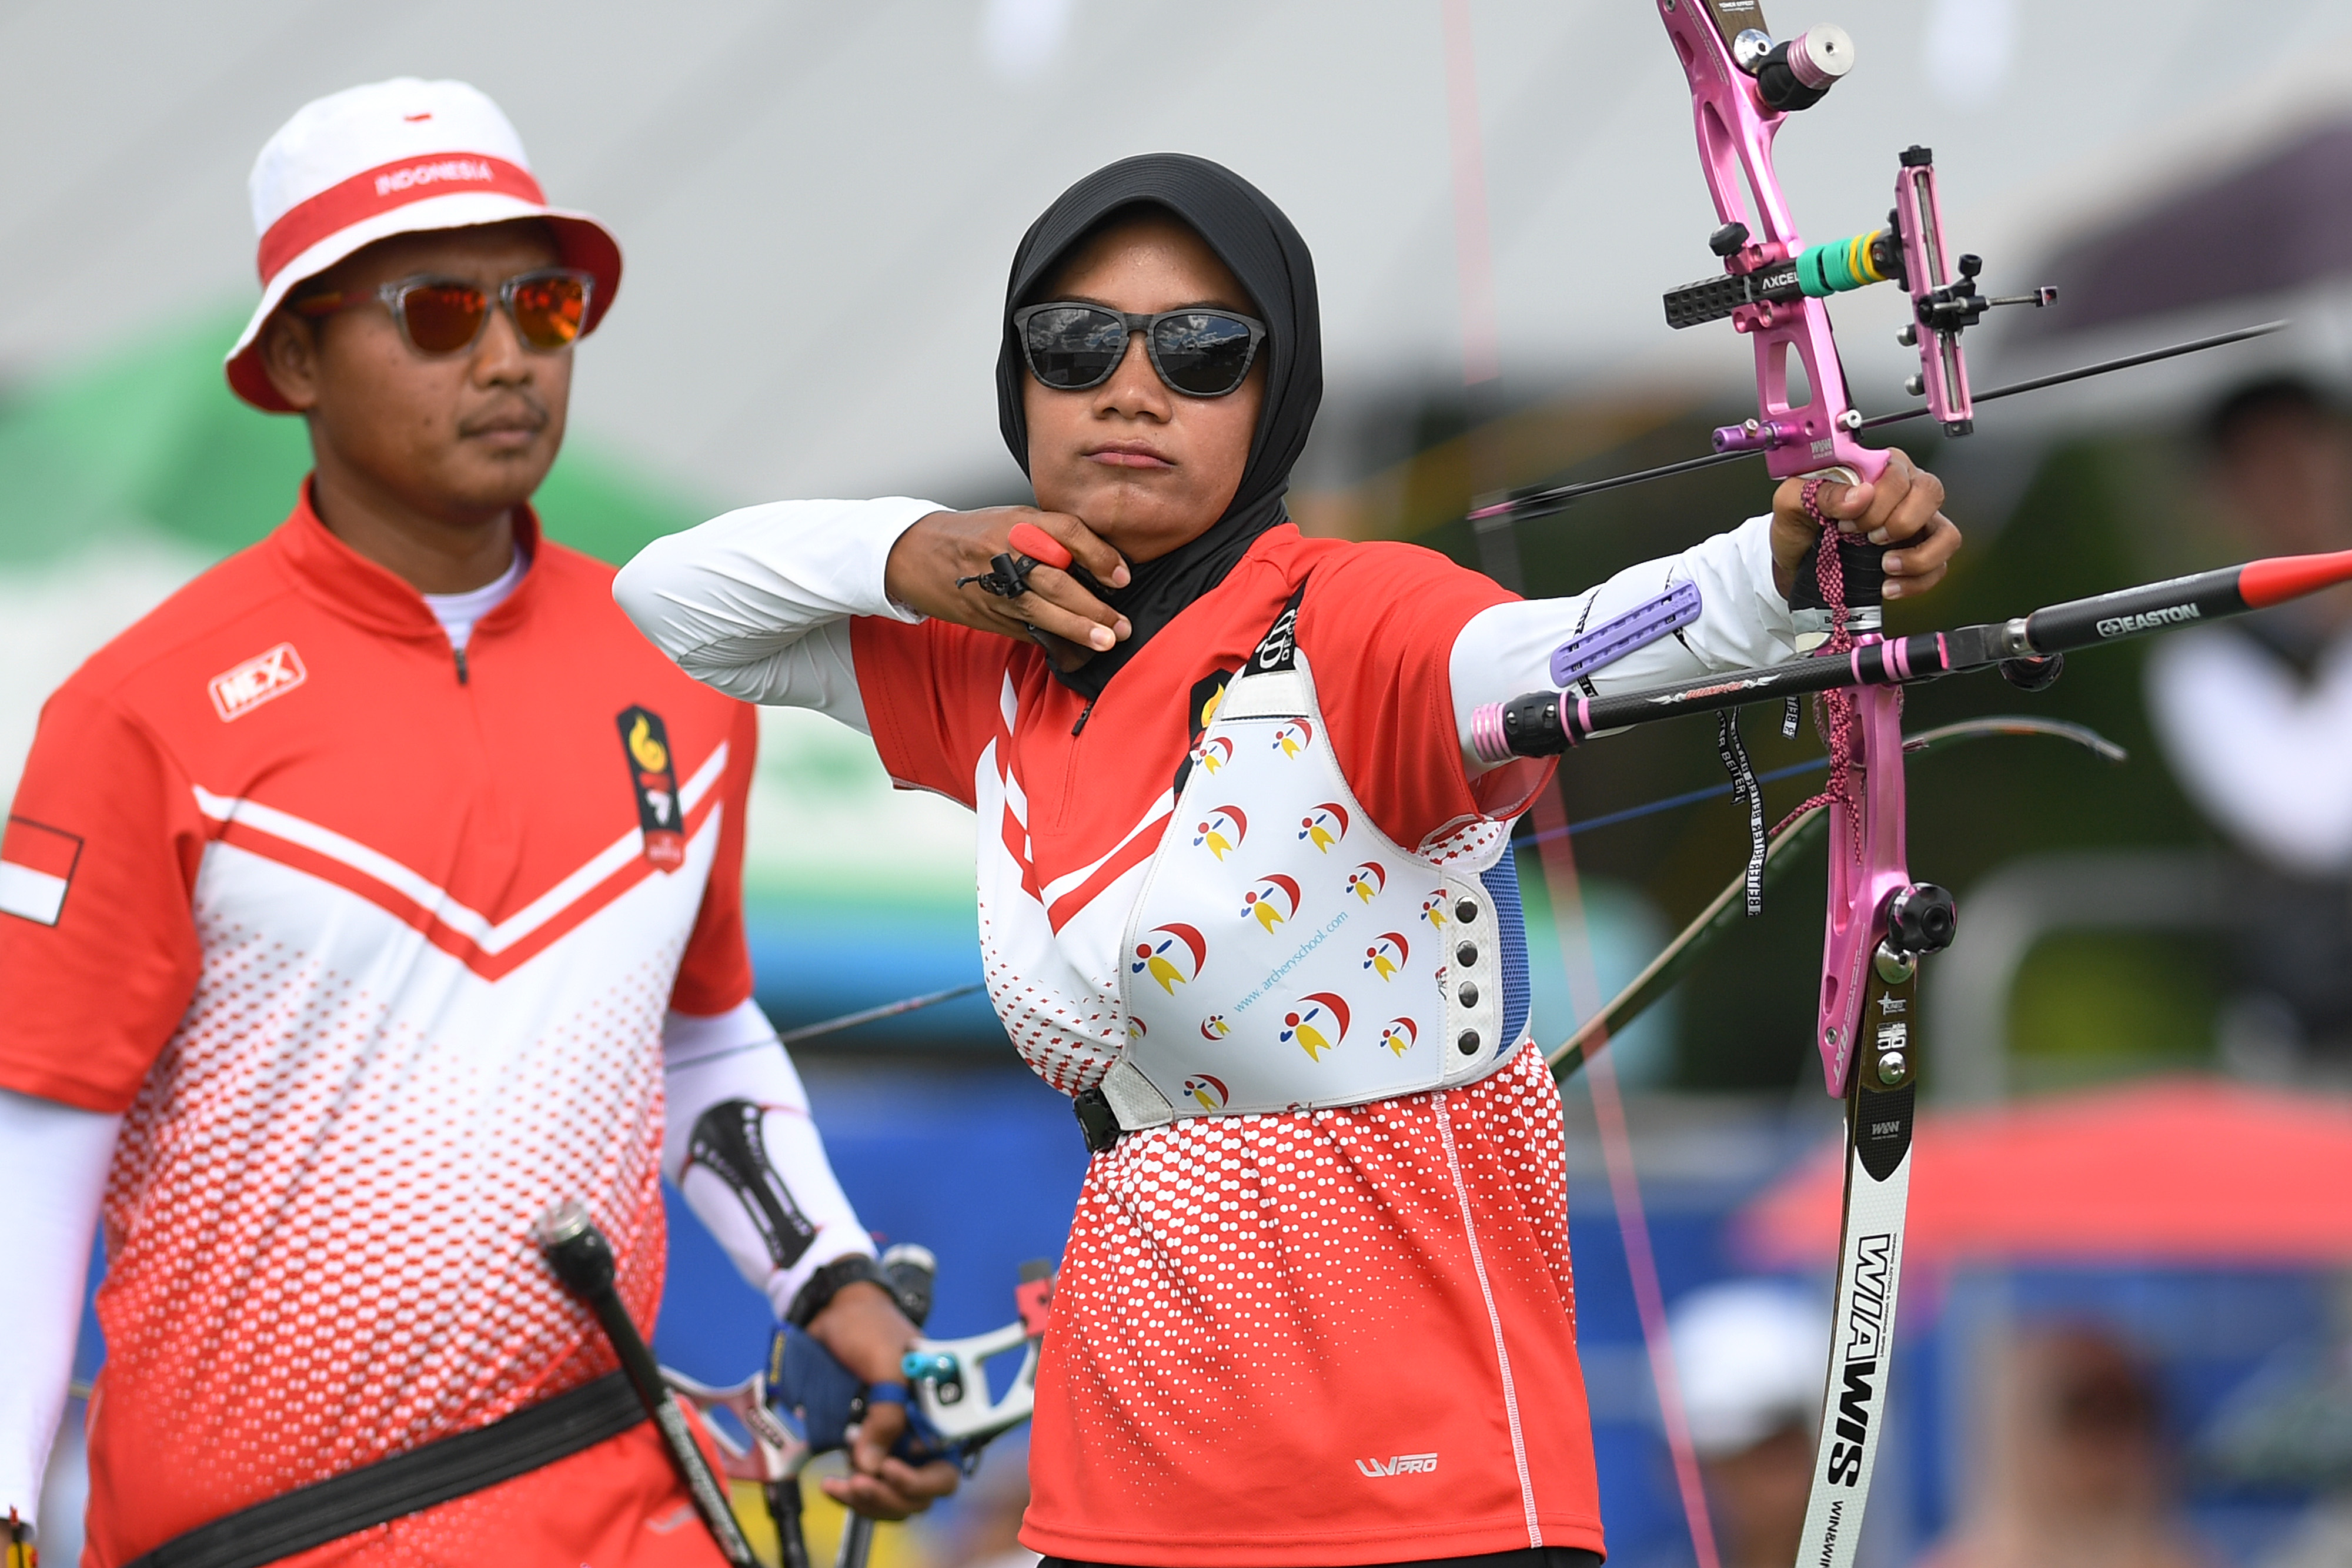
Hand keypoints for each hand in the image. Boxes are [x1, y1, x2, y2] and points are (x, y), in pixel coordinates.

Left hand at [804, 1280, 960, 1519]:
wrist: (833, 1312)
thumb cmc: (869, 1327)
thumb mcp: (886, 1364)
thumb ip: (886, 1414)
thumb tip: (872, 1465)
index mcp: (937, 1413)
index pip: (943, 1468)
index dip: (920, 1480)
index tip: (889, 1471)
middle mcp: (917, 1433)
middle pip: (917, 1492)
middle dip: (888, 1496)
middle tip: (859, 1482)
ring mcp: (889, 1442)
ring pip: (889, 1496)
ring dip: (866, 1500)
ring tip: (840, 1484)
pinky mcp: (862, 1444)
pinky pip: (865, 1484)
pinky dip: (850, 1493)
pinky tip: (832, 1484)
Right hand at [884, 506, 1132, 670]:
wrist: (917, 553)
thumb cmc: (974, 534)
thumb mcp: (1013, 519)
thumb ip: (1052, 537)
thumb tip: (1102, 565)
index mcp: (1017, 522)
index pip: (1067, 533)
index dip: (1099, 556)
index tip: (1122, 577)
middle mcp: (1005, 553)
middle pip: (1057, 580)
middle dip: (1094, 606)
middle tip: (1121, 625)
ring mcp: (994, 587)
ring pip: (1042, 611)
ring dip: (1078, 629)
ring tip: (1106, 641)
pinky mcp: (987, 613)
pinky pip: (1025, 630)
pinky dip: (1052, 641)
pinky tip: (1074, 650)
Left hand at [1768, 448, 1960, 602]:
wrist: (1794, 562)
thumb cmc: (1798, 525)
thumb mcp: (1792, 502)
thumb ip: (1820, 491)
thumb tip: (1859, 495)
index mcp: (1875, 468)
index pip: (1898, 472)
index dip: (1877, 500)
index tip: (1846, 521)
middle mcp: (1903, 491)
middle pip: (1931, 493)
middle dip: (1900, 521)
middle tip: (1868, 539)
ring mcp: (1916, 524)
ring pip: (1946, 533)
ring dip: (1919, 555)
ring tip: (1885, 565)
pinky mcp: (1919, 554)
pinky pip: (1940, 566)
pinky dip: (1918, 581)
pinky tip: (1889, 586)